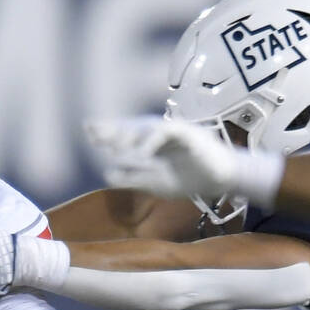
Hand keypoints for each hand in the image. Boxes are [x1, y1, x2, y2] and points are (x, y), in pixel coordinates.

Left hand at [86, 117, 236, 198]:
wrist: (221, 179)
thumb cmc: (190, 178)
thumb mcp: (155, 183)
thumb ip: (133, 178)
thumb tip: (107, 174)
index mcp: (151, 143)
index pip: (126, 133)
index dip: (108, 131)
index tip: (89, 132)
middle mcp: (160, 132)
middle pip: (132, 126)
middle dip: (112, 128)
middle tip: (92, 130)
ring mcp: (174, 131)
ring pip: (147, 127)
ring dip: (129, 135)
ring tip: (113, 144)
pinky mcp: (188, 133)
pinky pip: (166, 132)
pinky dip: (153, 141)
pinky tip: (141, 153)